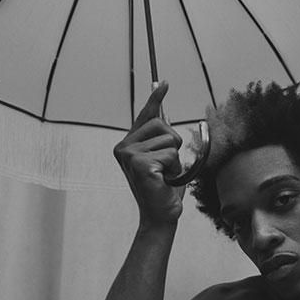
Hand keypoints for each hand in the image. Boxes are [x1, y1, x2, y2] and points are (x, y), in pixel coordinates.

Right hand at [113, 82, 184, 224]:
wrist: (161, 215)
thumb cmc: (165, 190)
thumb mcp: (165, 160)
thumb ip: (163, 141)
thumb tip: (166, 116)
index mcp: (128, 144)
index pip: (145, 115)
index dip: (156, 98)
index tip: (165, 83)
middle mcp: (124, 146)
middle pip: (162, 124)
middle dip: (173, 145)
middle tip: (167, 167)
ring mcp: (129, 154)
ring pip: (169, 139)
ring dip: (174, 160)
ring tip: (165, 176)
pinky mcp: (139, 163)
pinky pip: (170, 154)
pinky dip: (173, 169)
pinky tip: (163, 181)